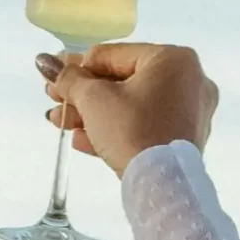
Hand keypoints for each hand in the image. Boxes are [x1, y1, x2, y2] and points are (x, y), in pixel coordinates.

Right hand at [39, 43, 218, 177]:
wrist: (161, 183)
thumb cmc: (131, 130)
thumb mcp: (94, 99)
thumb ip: (69, 79)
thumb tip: (46, 62)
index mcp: (174, 59)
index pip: (113, 55)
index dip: (76, 68)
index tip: (52, 80)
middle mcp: (191, 80)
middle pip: (124, 81)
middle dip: (84, 95)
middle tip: (55, 101)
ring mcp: (193, 110)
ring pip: (133, 105)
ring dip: (94, 114)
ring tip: (61, 123)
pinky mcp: (187, 137)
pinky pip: (148, 124)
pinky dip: (117, 129)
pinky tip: (83, 140)